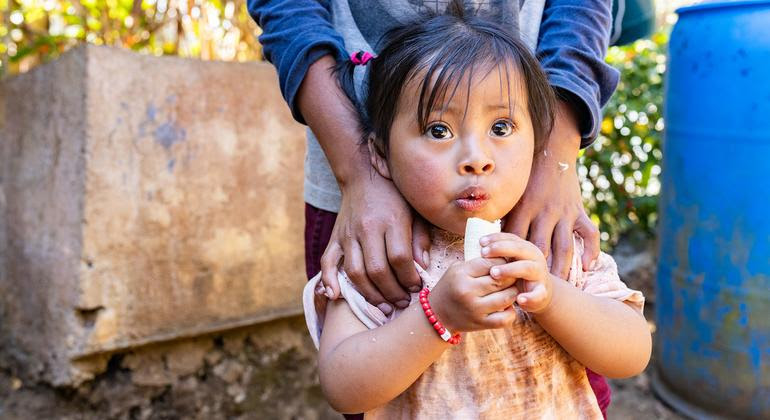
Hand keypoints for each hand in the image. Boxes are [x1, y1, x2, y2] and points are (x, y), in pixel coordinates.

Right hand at [320, 171, 429, 313]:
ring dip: (370, 294)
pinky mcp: (335, 237)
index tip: (417, 288)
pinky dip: (329, 280)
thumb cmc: (395, 196)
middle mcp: (368, 228)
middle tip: (403, 303)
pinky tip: (336, 296)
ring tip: (384, 306)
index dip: (409, 279)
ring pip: (355, 272)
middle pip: (377, 270)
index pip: (400, 258)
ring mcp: (348, 234)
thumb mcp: (415, 212)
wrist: (363, 176)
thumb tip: (422, 268)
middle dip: (392, 293)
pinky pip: (328, 261)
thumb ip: (420, 240)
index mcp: (392, 220)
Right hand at [428, 257, 518, 332]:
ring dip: (513, 292)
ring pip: (507, 298)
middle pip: (501, 280)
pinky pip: (505, 318)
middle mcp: (468, 291)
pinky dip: (510, 312)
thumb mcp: (457, 269)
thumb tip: (505, 257)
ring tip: (511, 288)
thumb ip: (478, 263)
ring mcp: (475, 309)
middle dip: (511, 276)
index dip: (502, 261)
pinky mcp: (480, 324)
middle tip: (513, 275)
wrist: (437, 314)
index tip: (505, 262)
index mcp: (461, 274)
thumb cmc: (451, 287)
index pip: (491, 263)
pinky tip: (507, 306)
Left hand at [480, 233, 552, 313]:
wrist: (540, 293)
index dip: (496, 239)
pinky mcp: (543, 292)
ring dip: (510, 269)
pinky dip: (529, 297)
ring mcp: (539, 274)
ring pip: (527, 268)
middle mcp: (534, 258)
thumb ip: (498, 253)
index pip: (511, 239)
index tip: (480, 242)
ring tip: (493, 273)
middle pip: (519, 249)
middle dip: (501, 249)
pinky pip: (538, 294)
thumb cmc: (518, 274)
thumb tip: (479, 243)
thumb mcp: (509, 261)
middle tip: (483, 254)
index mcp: (526, 248)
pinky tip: (519, 300)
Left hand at [503, 100, 599, 278]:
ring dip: (560, 268)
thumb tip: (479, 235)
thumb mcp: (511, 193)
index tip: (500, 276)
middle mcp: (544, 212)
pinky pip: (588, 233)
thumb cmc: (526, 178)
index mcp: (523, 207)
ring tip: (556, 286)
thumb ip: (501, 213)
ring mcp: (564, 213)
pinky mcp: (579, 211)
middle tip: (525, 290)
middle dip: (531, 270)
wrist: (553, 152)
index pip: (513, 238)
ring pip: (564, 246)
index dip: (505, 257)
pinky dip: (590, 250)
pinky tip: (587, 267)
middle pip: (537, 247)